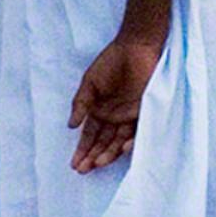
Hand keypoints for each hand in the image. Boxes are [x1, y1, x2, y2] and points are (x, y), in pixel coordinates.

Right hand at [68, 36, 160, 171]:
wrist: (136, 46)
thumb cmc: (111, 61)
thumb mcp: (89, 83)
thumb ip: (81, 104)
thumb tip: (70, 126)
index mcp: (100, 110)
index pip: (90, 136)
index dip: (82, 150)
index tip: (74, 164)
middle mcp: (115, 116)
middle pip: (103, 142)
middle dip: (92, 156)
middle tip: (82, 170)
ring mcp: (130, 114)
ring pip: (119, 140)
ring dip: (108, 153)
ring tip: (97, 163)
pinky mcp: (144, 109)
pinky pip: (138, 129)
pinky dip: (131, 140)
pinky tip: (122, 148)